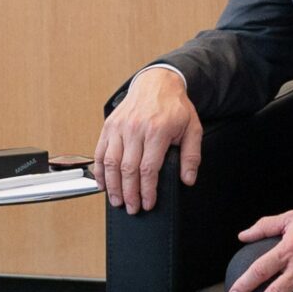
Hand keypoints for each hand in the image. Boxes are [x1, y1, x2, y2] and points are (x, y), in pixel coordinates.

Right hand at [95, 67, 202, 213]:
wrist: (157, 82)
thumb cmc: (174, 107)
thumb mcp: (192, 129)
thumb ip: (191, 156)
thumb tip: (188, 179)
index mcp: (157, 130)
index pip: (148, 168)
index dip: (147, 190)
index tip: (148, 204)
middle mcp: (135, 128)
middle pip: (128, 169)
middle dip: (129, 193)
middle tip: (132, 208)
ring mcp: (119, 126)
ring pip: (111, 163)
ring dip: (112, 186)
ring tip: (117, 201)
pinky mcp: (109, 126)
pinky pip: (100, 151)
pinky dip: (99, 171)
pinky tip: (103, 184)